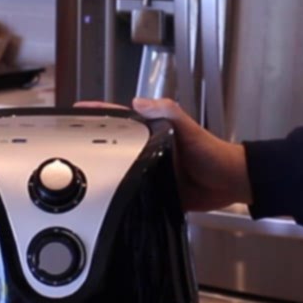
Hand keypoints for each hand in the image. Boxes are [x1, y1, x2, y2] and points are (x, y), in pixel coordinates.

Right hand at [75, 98, 249, 211]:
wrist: (230, 182)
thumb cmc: (215, 153)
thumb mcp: (190, 128)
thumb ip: (168, 112)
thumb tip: (140, 102)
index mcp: (155, 131)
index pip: (123, 119)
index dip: (101, 114)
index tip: (79, 111)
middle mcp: (150, 151)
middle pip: (116, 146)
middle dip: (95, 144)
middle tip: (71, 145)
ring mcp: (152, 172)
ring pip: (122, 170)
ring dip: (106, 173)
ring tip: (83, 173)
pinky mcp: (157, 193)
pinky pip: (136, 194)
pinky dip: (123, 197)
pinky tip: (109, 201)